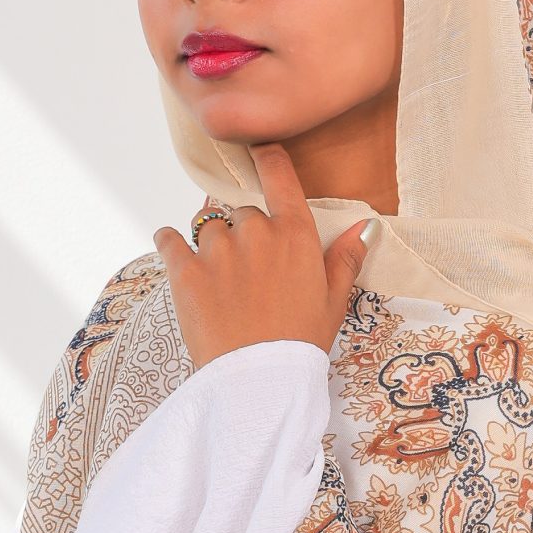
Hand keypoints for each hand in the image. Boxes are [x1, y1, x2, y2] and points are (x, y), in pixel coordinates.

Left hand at [153, 144, 371, 372]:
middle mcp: (256, 233)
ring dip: (211, 245)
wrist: (258, 380)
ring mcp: (218, 250)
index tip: (260, 151)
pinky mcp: (184, 271)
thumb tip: (364, 226)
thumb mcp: (333, 302)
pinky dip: (169, 243)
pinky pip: (169, 239)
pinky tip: (174, 253)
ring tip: (219, 281)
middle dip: (245, 235)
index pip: (279, 178)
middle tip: (249, 274)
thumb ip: (345, 258)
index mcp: (295, 236)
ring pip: (208, 227)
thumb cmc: (300, 343)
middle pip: (244, 214)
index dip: (268, 159)